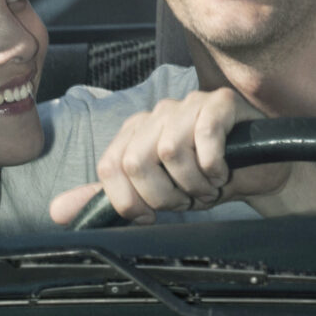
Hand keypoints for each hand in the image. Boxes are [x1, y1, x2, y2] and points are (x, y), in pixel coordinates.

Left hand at [47, 88, 294, 226]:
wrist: (258, 172)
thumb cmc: (204, 179)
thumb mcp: (153, 195)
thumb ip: (108, 200)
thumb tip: (57, 211)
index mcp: (135, 132)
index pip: (111, 168)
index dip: (132, 201)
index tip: (154, 213)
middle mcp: (157, 113)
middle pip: (136, 161)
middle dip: (164, 195)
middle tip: (186, 200)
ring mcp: (189, 104)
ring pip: (170, 149)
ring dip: (193, 183)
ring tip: (207, 187)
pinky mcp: (220, 101)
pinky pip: (205, 133)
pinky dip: (214, 164)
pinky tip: (223, 170)